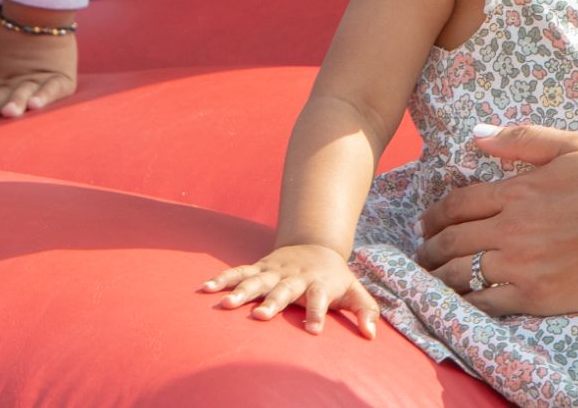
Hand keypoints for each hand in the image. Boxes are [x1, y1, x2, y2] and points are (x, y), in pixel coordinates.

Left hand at [0, 16, 75, 138]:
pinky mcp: (59, 79)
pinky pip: (52, 88)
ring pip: (20, 93)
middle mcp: (7, 86)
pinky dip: (44, 95)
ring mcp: (33, 81)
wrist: (42, 12)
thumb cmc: (17, 45)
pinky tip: (35, 104)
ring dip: (14, 103)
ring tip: (9, 113)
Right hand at [200, 243, 379, 337]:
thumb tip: (371, 335)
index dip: (317, 313)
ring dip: (241, 291)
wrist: (316, 243)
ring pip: (256, 280)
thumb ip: (366, 310)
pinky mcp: (260, 267)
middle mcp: (294, 276)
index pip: (319, 298)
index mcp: (318, 283)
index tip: (314, 331)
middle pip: (283, 289)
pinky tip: (205, 288)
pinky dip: (223, 278)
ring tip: (226, 305)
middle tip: (261, 317)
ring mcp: (274, 270)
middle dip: (272, 302)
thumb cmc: (335, 276)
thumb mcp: (354, 290)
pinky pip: (239, 272)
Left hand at [413, 125, 577, 316]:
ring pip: (459, 274)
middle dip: (429, 248)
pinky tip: (457, 305)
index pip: (457, 203)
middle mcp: (511, 228)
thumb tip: (475, 136)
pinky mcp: (536, 296)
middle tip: (422, 254)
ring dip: (437, 277)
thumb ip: (520, 140)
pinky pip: (485, 304)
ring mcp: (521, 265)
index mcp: (517, 191)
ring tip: (430, 280)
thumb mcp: (572, 145)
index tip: (428, 223)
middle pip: (451, 240)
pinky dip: (463, 304)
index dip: (435, 215)